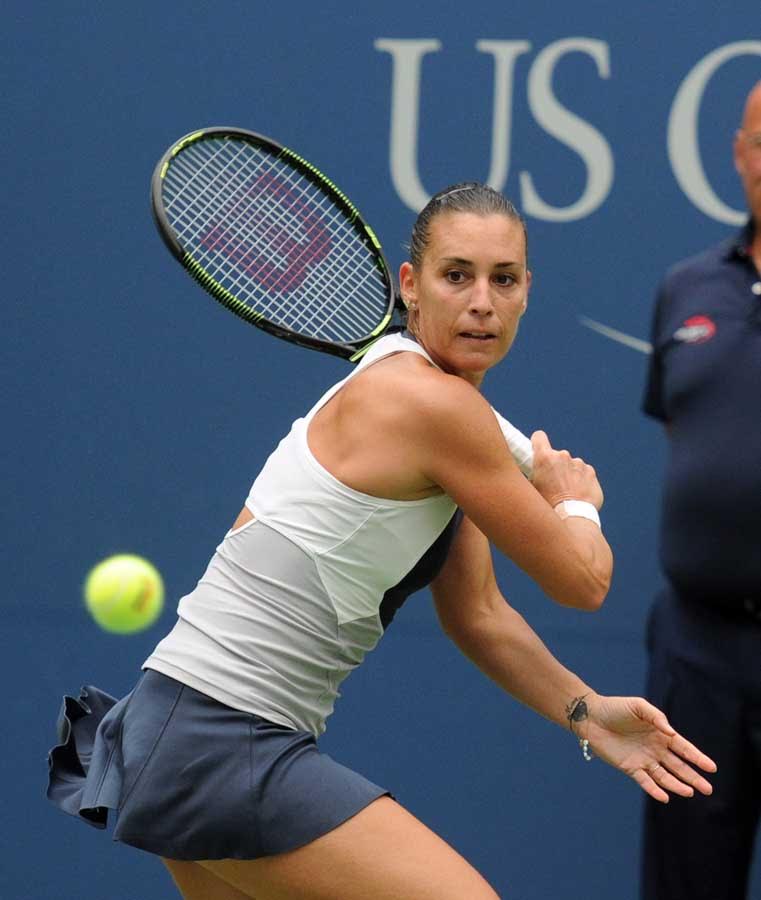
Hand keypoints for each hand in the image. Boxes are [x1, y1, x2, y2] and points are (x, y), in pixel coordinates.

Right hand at [530, 431, 602, 509]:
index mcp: (544, 458)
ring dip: (568, 474)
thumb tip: (531, 473)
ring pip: (571, 465)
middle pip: (556, 456)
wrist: (572, 517)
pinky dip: (581, 481)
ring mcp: (579, 463)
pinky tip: (577, 495)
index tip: (537, 451)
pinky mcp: (591, 472)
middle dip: (555, 466)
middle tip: (552, 484)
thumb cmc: (548, 506)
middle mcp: (562, 456)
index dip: (537, 444)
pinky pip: (583, 473)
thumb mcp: (531, 490)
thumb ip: (532, 475)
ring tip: (566, 493)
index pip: (539, 437)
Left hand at [576, 694, 716, 802]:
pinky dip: (655, 789)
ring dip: (677, 785)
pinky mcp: (630, 767)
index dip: (697, 758)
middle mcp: (655, 749)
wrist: (591, 717)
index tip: (712, 768)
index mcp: (660, 734)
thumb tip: (671, 733)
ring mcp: (643, 760)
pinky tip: (665, 796)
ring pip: (665, 776)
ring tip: (690, 792)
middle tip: (708, 789)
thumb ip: (656, 717)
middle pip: (678, 766)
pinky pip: (645, 781)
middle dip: (693, 777)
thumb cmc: (616, 708)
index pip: (683, 748)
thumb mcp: (639, 706)